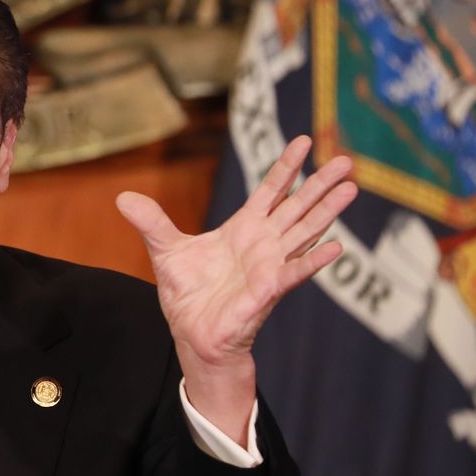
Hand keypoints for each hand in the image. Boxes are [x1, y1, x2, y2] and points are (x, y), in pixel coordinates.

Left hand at [115, 136, 355, 440]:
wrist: (192, 335)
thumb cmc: (188, 295)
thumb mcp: (164, 252)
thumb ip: (151, 222)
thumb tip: (123, 196)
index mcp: (244, 228)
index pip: (271, 190)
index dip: (287, 166)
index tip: (305, 140)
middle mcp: (264, 243)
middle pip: (298, 206)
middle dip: (321, 183)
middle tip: (347, 160)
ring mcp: (270, 266)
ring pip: (305, 232)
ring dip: (327, 212)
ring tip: (352, 189)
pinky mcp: (267, 291)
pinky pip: (294, 273)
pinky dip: (313, 261)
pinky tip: (336, 247)